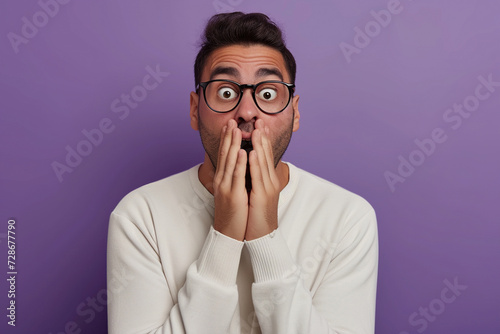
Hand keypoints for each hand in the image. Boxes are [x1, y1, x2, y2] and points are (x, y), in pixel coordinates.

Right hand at [212, 119, 248, 240]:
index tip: (230, 125)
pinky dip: (238, 163)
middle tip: (231, 120)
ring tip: (236, 129)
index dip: (227, 139)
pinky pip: (236, 176)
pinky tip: (241, 151)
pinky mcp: (233, 195)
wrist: (228, 233)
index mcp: (222, 178)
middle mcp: (221, 180)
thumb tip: (238, 165)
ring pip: (229, 161)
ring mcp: (226, 187)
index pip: (224, 154)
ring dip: (233, 144)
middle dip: (228, 136)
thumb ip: (233, 177)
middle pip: (225, 154)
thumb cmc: (233, 212)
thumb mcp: (231, 191)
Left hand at [245, 119, 279, 240]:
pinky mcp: (263, 196)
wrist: (262, 235)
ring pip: (263, 162)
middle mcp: (270, 181)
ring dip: (259, 145)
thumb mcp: (256, 193)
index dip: (262, 139)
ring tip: (255, 130)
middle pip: (266, 155)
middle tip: (259, 120)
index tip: (258, 125)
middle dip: (262, 137)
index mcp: (268, 179)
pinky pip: (258, 177)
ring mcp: (268, 188)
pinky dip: (255, 163)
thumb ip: (254, 178)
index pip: (265, 155)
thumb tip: (248, 166)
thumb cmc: (256, 214)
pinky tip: (252, 152)